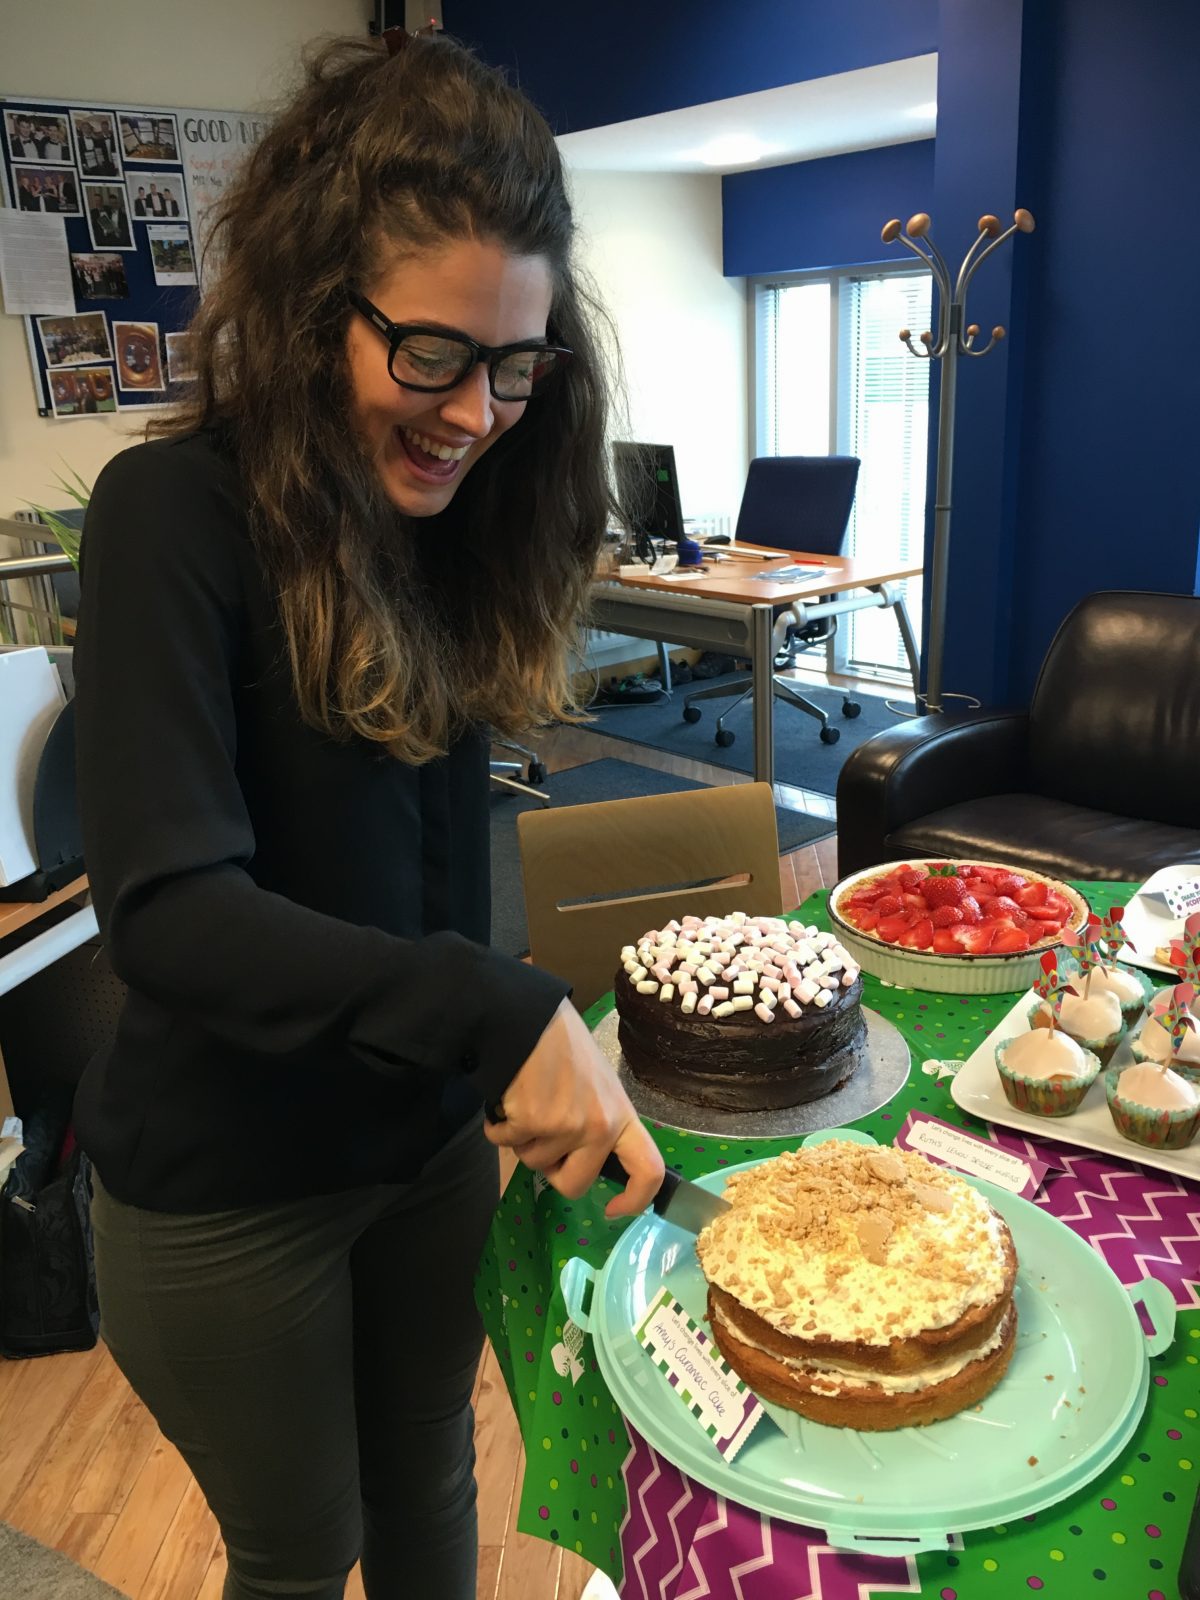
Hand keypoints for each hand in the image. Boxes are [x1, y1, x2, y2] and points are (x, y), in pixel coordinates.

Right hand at [483, 999, 663, 1217]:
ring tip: (526, 1099)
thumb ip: (598, 1121)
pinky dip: (497, 1127)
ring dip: (522, 1138)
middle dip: (551, 1171)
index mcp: (622, 1116)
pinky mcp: (533, 1122)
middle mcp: (600, 1126)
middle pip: (575, 1184)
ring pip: (534, 1163)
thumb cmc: (561, 1047)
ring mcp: (567, 1126)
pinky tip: (506, 1098)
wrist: (527, 1017)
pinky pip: (505, 1143)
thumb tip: (584, 1160)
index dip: (635, 1200)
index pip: (648, 1170)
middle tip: (542, 1136)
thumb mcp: (596, 1084)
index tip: (612, 1209)